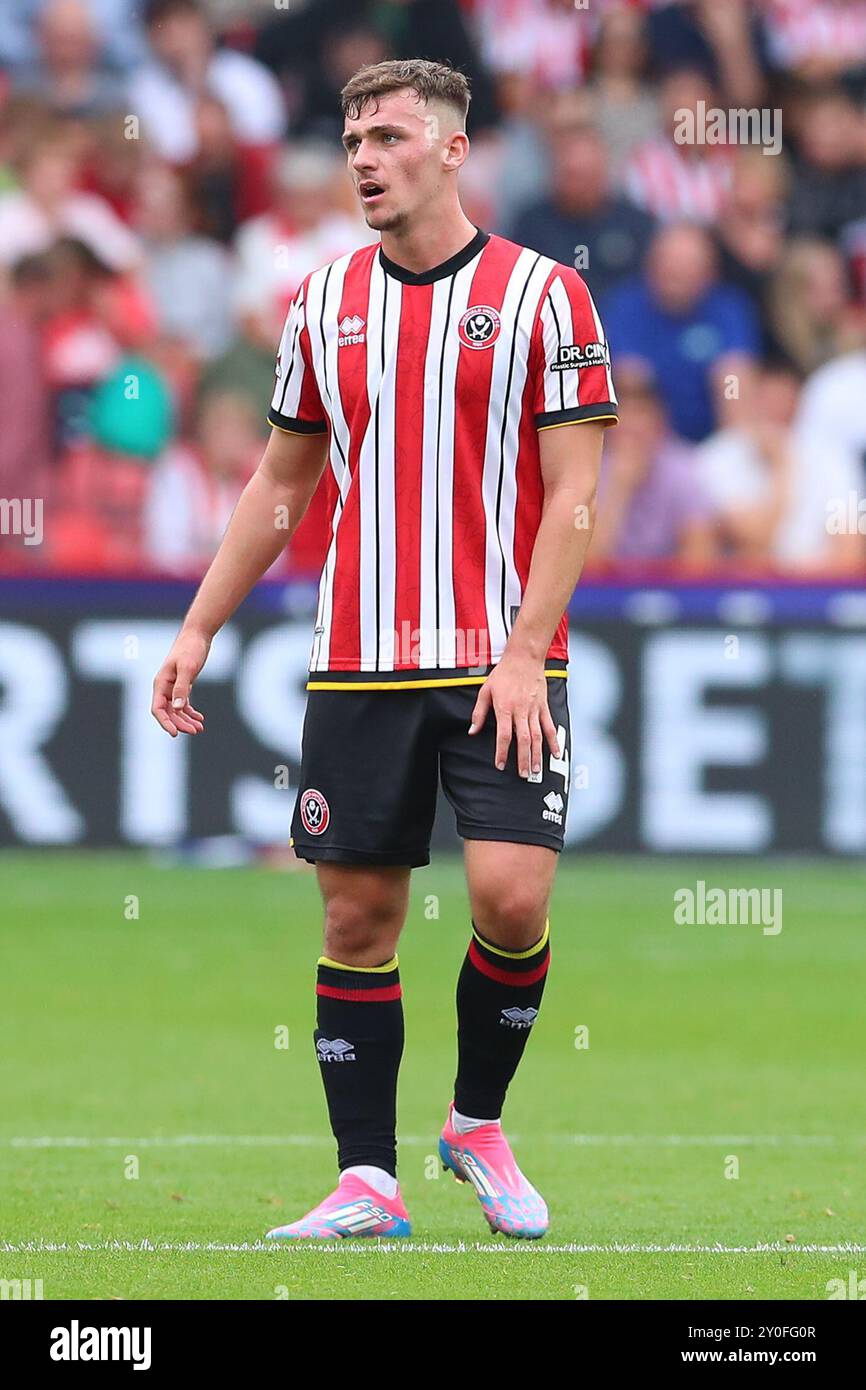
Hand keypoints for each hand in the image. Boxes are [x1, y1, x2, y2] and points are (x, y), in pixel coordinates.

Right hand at [151, 627, 209, 737]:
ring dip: (186, 720)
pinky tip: (200, 718)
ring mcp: (172, 687)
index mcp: (161, 683)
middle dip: (180, 723)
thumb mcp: (187, 668)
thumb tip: (176, 708)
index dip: (165, 723)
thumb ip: (181, 687)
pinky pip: (183, 704)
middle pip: (168, 712)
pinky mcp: (182, 685)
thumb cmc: (191, 649)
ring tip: (200, 728)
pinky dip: (190, 712)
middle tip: (196, 731)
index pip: (157, 709)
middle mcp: (164, 687)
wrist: (197, 635)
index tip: (175, 734)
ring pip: (176, 710)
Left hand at [468, 651, 559, 777]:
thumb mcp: (485, 691)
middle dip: (523, 759)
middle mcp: (521, 711)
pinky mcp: (543, 707)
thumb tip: (472, 730)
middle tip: (524, 774)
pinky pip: (549, 726)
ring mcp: (534, 710)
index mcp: (505, 708)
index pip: (504, 735)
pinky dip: (553, 741)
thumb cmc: (503, 674)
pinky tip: (556, 753)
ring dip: (537, 754)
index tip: (500, 765)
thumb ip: (479, 713)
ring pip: (538, 736)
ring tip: (536, 769)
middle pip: (524, 739)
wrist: (524, 658)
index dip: (502, 751)